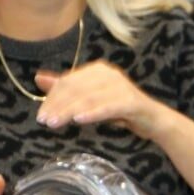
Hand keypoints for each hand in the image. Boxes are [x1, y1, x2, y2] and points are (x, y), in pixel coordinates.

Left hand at [34, 62, 165, 138]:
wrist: (154, 120)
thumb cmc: (121, 110)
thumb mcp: (92, 99)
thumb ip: (68, 89)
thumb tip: (39, 78)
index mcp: (97, 70)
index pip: (68, 81)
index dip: (52, 98)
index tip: (41, 115)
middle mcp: (108, 74)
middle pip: (76, 88)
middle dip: (57, 105)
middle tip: (45, 121)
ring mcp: (121, 86)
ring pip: (88, 98)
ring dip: (69, 111)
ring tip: (55, 124)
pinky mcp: (131, 101)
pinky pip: (108, 107)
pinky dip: (92, 113)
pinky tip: (79, 120)